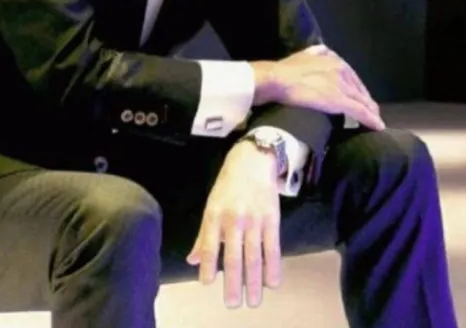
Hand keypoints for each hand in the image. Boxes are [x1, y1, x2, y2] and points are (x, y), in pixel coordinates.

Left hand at [186, 141, 280, 308]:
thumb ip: (203, 235)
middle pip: (233, 256)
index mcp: (214, 215)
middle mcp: (233, 219)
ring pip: (254, 256)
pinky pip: (273, 248)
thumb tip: (192, 260)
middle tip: (232, 304)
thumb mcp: (211, 206)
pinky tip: (272, 283)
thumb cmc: (228, 185)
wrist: (252, 160)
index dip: (207, 265)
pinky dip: (273, 267)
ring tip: (253, 301)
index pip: (209, 245)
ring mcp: (254, 220)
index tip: (206, 284)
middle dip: (233, 282)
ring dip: (254, 282)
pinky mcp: (271, 218)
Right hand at [252, 45, 384, 130]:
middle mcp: (340, 69)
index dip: (356, 87)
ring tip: (376, 120)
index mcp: (333, 58)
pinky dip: (370, 119)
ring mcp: (341, 85)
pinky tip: (377, 126)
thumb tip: (321, 50)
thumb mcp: (303, 54)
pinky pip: (360, 111)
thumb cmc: (285, 69)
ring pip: (361, 100)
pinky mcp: (339, 100)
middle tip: (371, 111)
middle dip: (365, 99)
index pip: (351, 75)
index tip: (360, 96)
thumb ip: (315, 52)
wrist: (277, 79)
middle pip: (358, 87)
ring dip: (371, 111)